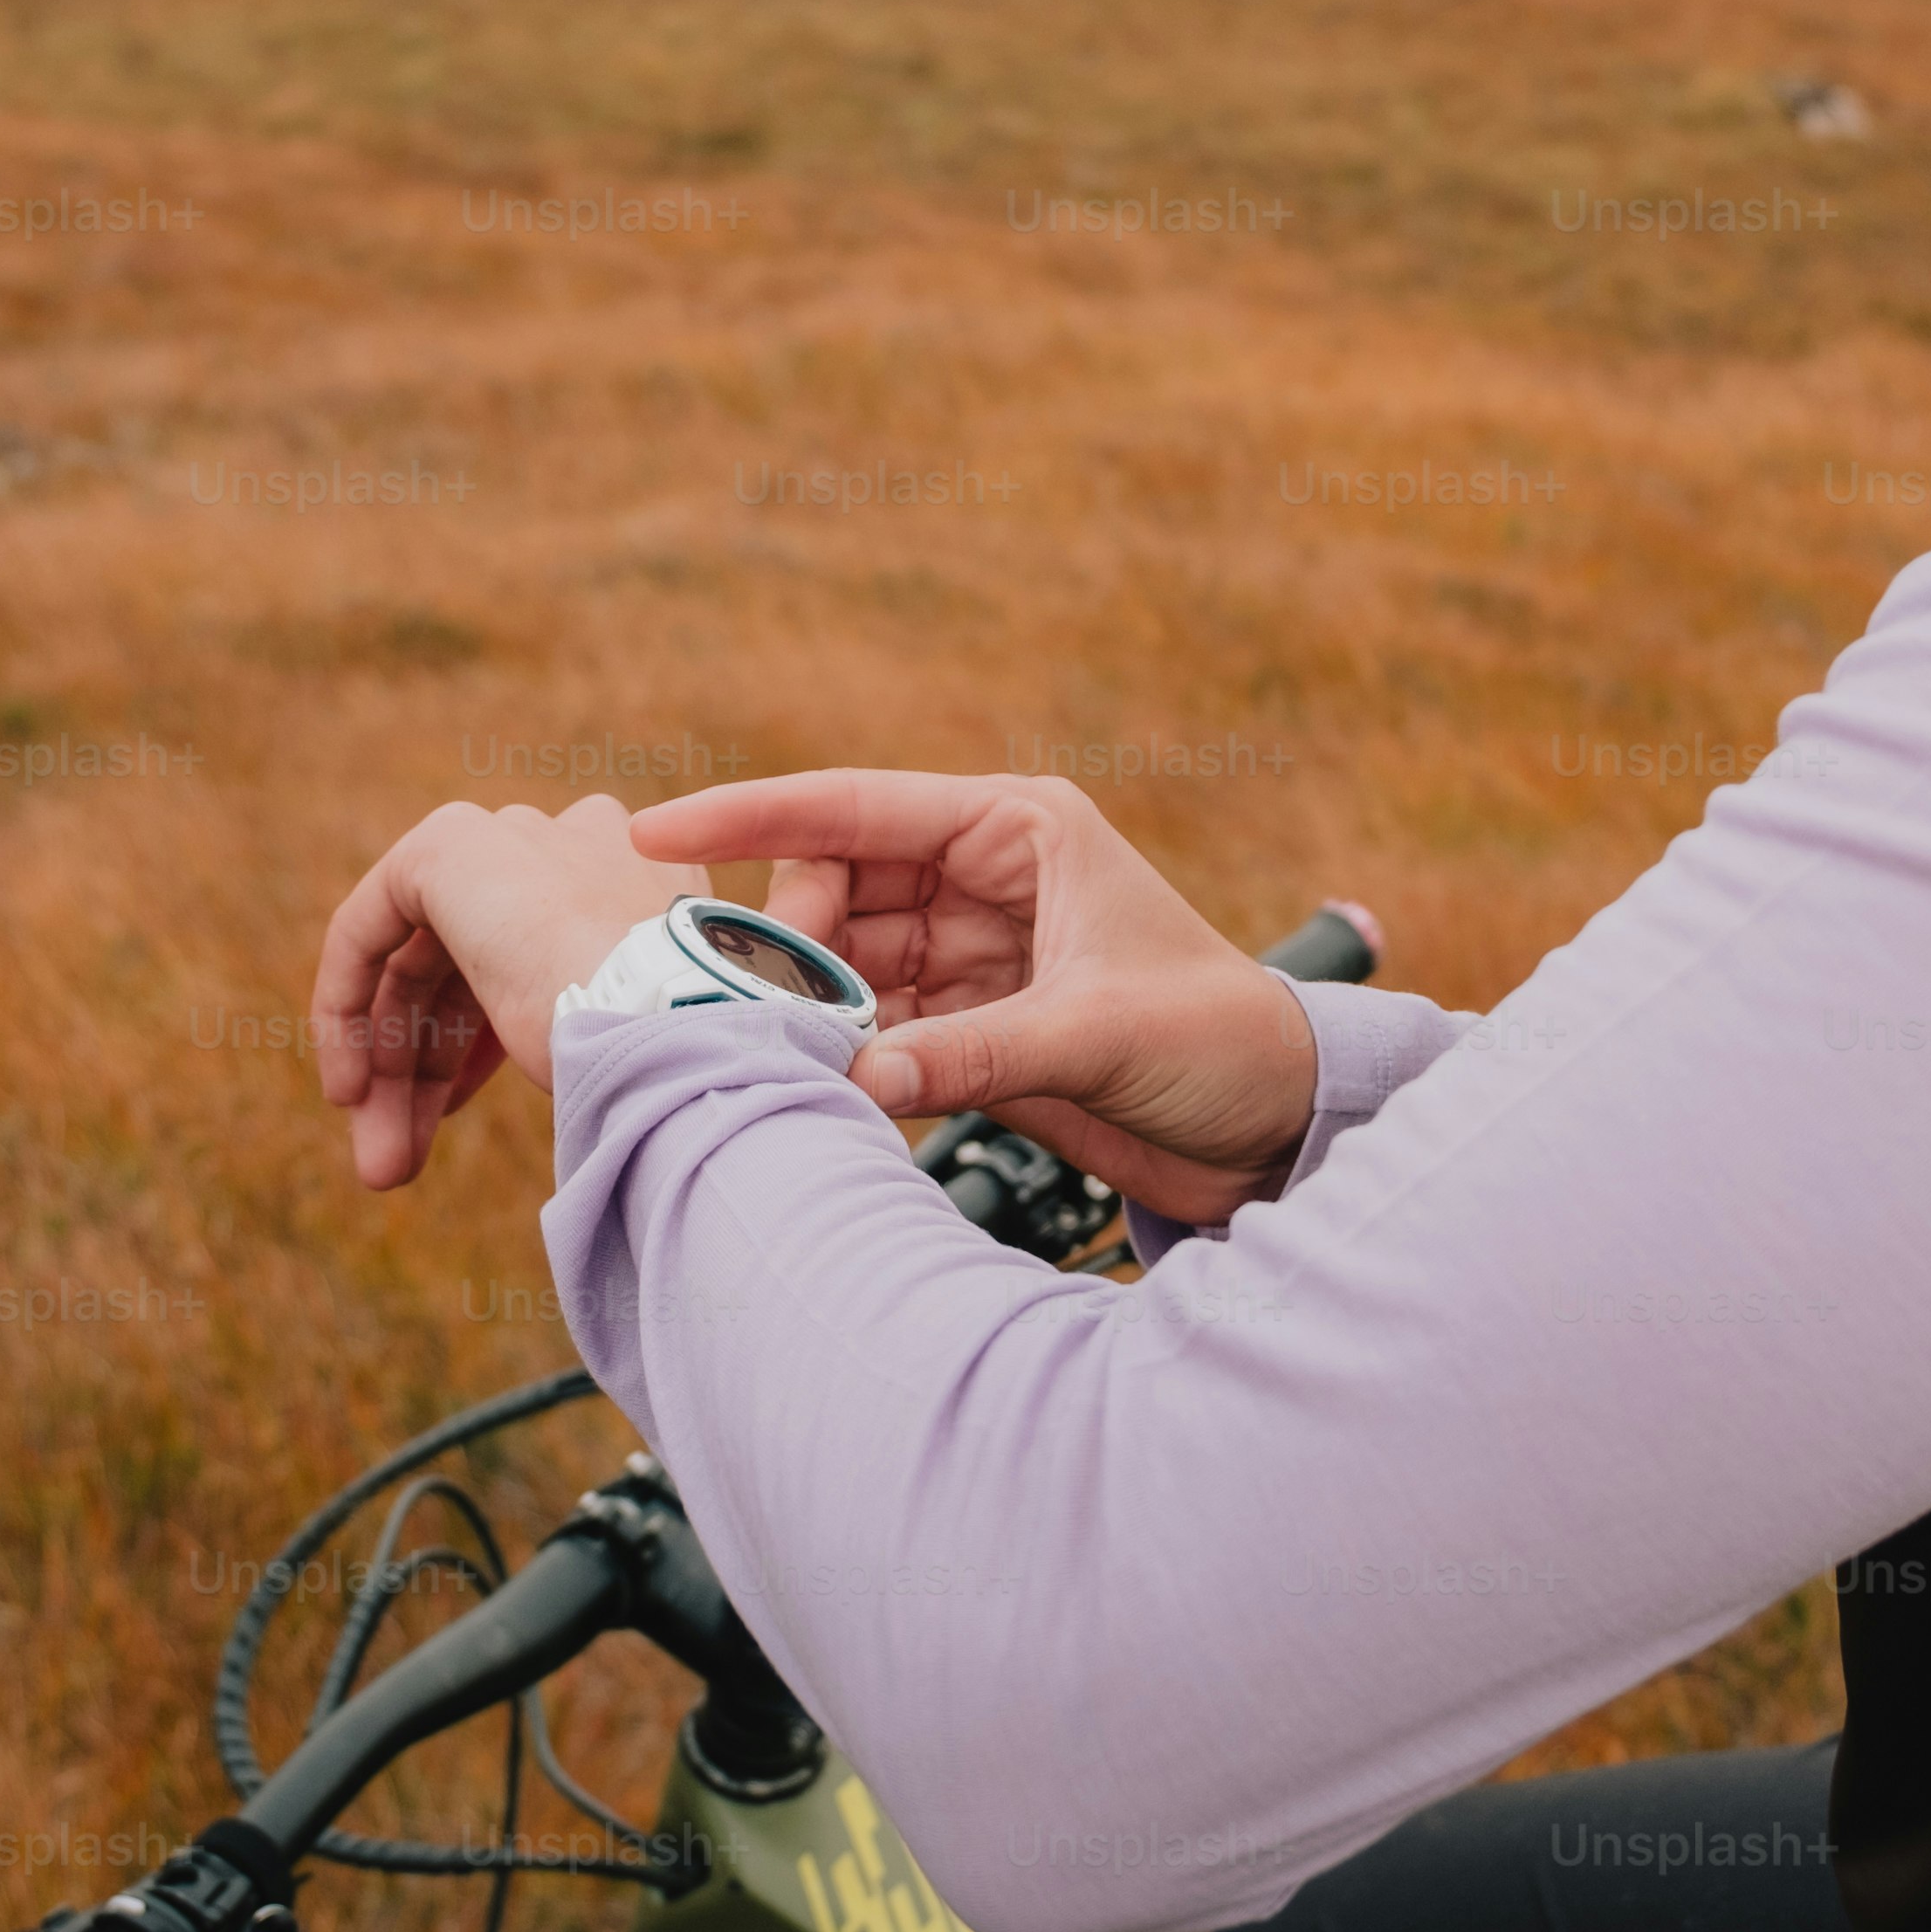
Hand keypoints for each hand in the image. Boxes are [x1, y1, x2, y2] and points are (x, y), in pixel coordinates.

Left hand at [307, 796, 681, 1189]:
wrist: (667, 1013)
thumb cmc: (663, 1048)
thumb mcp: (622, 1032)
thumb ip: (574, 1019)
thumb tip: (546, 1051)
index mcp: (628, 878)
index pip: (526, 958)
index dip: (477, 1044)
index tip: (455, 1109)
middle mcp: (567, 841)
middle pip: (464, 965)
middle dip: (429, 1069)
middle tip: (400, 1162)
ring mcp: (506, 837)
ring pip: (420, 963)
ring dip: (395, 1069)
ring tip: (384, 1165)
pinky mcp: (447, 845)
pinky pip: (370, 927)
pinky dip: (348, 1006)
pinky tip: (349, 1090)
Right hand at [629, 769, 1325, 1225]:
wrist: (1278, 1126)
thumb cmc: (1222, 1041)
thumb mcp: (1100, 1033)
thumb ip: (974, 1054)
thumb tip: (853, 1081)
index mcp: (1019, 829)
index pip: (854, 805)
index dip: (748, 814)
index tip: (652, 830)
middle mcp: (984, 877)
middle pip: (833, 887)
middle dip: (788, 943)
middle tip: (770, 1012)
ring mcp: (970, 954)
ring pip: (843, 965)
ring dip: (813, 1009)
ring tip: (794, 1057)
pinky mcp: (969, 1028)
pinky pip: (873, 1031)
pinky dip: (846, 1058)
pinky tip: (833, 1089)